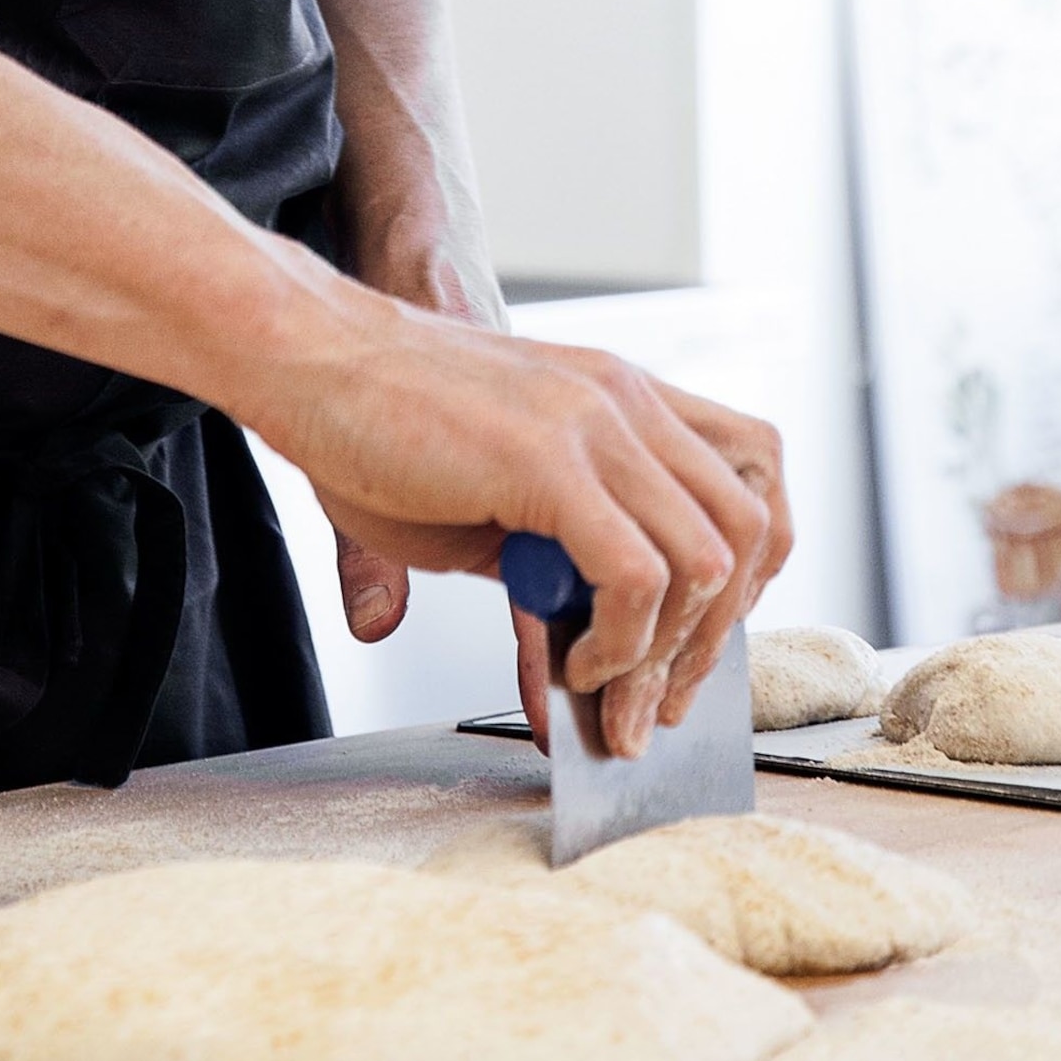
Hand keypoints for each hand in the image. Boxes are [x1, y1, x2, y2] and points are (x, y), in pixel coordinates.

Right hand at [264, 296, 793, 754]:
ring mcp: (595, 423)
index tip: (688, 650)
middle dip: (714, 636)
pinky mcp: (548, 459)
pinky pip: (637, 575)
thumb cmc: (377, 422)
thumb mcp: (493, 498)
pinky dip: (620, 642)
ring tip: (605, 689)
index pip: (749, 478)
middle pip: (751, 527)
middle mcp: (627, 400)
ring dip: (664, 651)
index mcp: (624, 397)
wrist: (308, 358)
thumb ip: (554, 561)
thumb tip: (584, 652)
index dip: (740, 578)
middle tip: (656, 702)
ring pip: (708, 560)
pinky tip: (574, 665)